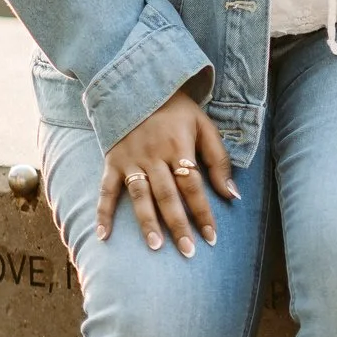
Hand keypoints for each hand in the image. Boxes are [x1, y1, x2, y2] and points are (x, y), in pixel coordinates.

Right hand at [97, 89, 238, 256]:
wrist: (140, 85)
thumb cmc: (178, 111)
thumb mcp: (204, 126)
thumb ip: (218, 160)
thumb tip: (232, 195)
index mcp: (179, 147)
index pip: (194, 186)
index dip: (203, 212)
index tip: (211, 238)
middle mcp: (154, 156)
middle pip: (168, 195)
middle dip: (179, 225)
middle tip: (188, 252)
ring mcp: (131, 160)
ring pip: (140, 196)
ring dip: (147, 222)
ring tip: (156, 246)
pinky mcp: (112, 162)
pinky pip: (106, 190)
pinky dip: (103, 212)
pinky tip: (103, 235)